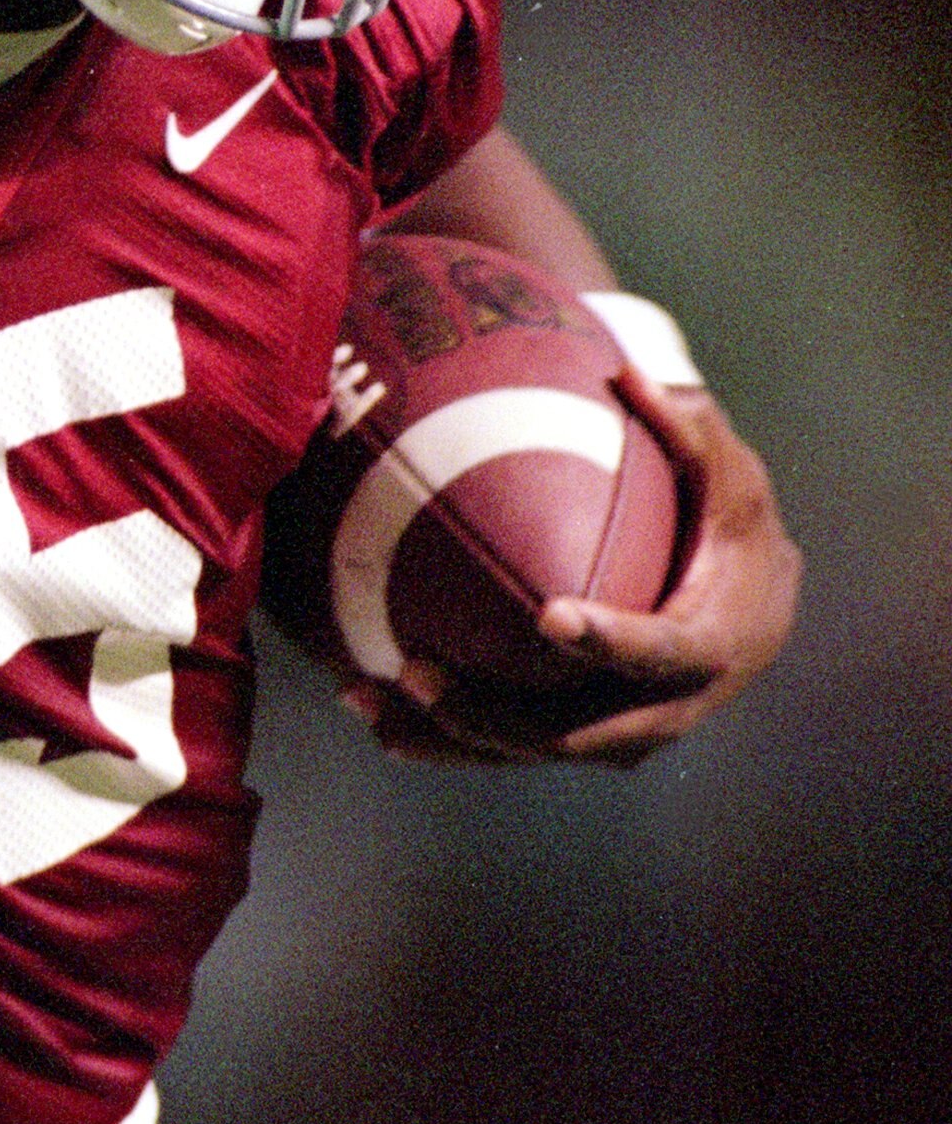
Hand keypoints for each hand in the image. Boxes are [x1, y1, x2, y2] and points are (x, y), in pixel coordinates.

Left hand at [342, 370, 801, 768]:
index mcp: (711, 644)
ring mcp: (622, 735)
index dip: (608, 642)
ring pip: (530, 752)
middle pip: (577, 732)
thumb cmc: (734, 532)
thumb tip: (630, 371)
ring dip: (448, 738)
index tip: (549, 617)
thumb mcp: (728, 479)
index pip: (659, 651)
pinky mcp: (584, 738)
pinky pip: (513, 746)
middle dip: (494, 715)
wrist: (756, 616)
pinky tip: (376, 719)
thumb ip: (686, 430)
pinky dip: (448, 741)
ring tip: (368, 706)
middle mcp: (667, 708)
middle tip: (418, 673)